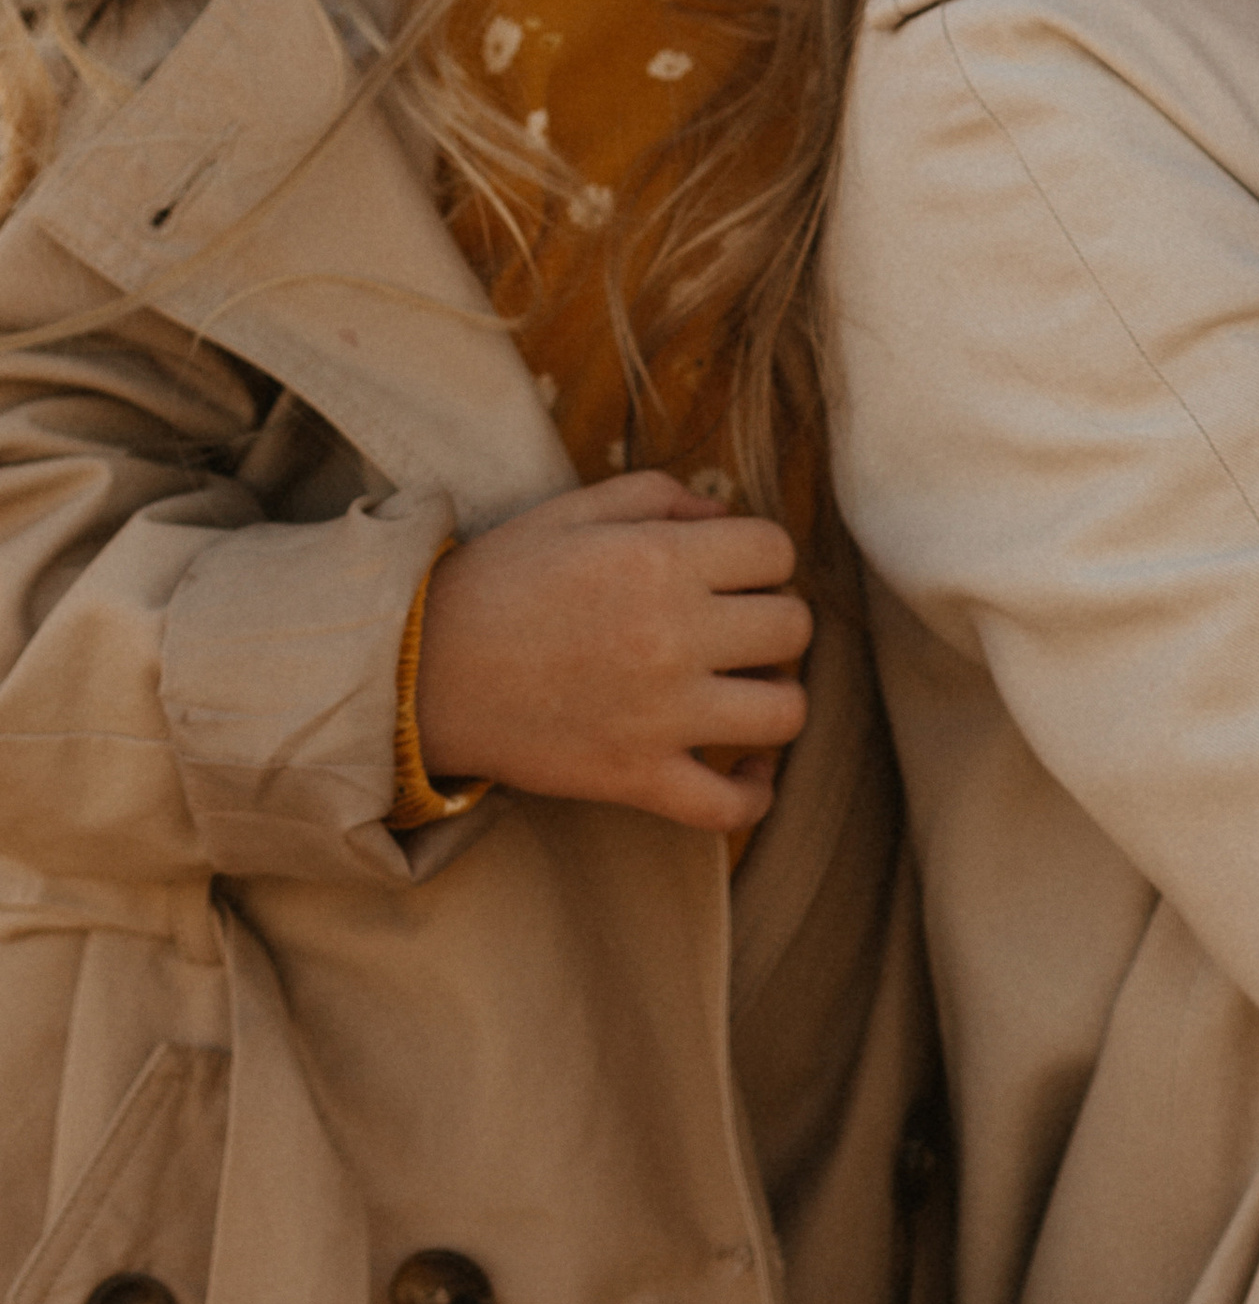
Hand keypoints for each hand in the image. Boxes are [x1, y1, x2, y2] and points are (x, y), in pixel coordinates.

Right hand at [413, 472, 811, 833]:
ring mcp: (660, 715)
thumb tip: (723, 515)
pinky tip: (746, 768)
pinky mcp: (636, 778)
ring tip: (743, 690)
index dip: (762, 561)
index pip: (777, 552)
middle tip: (736, 631)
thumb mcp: (575, 510)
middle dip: (773, 623)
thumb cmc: (499, 582)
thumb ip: (660, 497)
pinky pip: (731, 806)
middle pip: (793, 627)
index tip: (734, 576)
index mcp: (661, 560)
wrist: (420, 670)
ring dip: (775, 697)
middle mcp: (674, 635)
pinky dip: (754, 794)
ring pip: (786, 712)